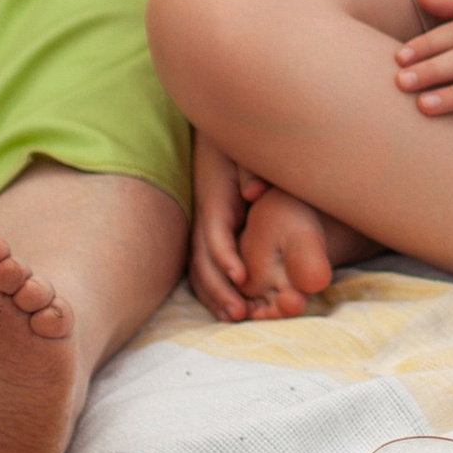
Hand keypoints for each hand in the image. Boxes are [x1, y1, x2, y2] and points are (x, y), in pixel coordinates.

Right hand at [187, 133, 266, 323]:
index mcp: (215, 199)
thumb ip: (251, 170)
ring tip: (233, 317)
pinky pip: (202, 264)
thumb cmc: (237, 146)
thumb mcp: (244, 152)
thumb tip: (253, 193)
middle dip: (220, 288)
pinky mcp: (207, 231)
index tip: (243, 278)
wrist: (219, 134)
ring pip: (199, 266)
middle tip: (240, 313)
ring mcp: (202, 225)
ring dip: (213, 294)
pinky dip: (210, 287)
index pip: (215, 233)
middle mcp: (204, 216)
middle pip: (203, 258)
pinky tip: (224, 307)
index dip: (226, 257)